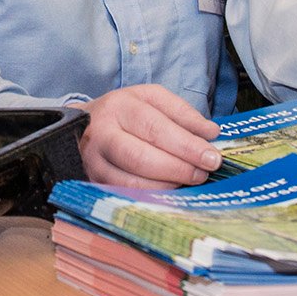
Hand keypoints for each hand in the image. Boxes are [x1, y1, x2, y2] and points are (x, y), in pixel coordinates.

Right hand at [79, 85, 223, 187]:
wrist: (84, 125)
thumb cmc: (126, 112)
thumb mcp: (152, 99)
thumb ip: (182, 112)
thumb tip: (210, 132)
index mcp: (120, 107)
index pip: (155, 127)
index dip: (186, 145)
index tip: (212, 157)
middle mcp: (102, 133)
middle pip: (141, 157)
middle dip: (178, 168)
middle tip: (203, 173)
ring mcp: (94, 161)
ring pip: (131, 181)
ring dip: (166, 185)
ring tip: (189, 181)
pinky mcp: (93, 181)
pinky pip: (125, 194)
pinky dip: (151, 195)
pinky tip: (170, 191)